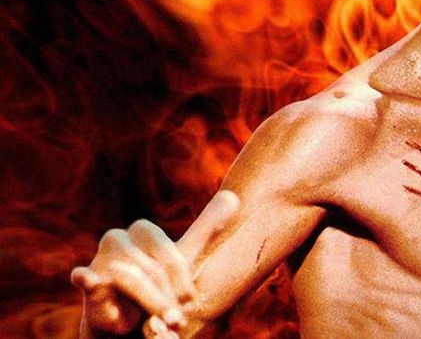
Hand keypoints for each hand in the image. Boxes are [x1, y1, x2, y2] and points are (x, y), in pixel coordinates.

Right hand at [71, 191, 239, 336]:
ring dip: (149, 303)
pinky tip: (87, 279)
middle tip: (177, 319)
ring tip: (160, 324)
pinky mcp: (87, 285)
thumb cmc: (158, 286)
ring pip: (130, 278)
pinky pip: (86, 279)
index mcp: (142, 231)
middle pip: (151, 268)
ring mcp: (100, 261)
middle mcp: (118, 240)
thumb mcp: (185, 257)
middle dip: (167, 296)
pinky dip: (87, 279)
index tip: (190, 301)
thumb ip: (206, 228)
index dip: (182, 280)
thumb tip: (234, 196)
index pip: (169, 253)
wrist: (126, 321)